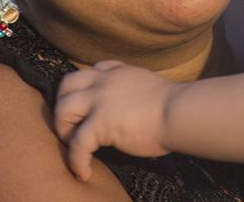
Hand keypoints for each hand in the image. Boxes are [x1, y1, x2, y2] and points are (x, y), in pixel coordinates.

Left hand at [54, 60, 177, 180]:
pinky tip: (83, 173)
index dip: (85, 88)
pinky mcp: (100, 123)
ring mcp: (100, 100)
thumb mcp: (149, 85)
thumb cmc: (175, 105)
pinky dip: (76, 161)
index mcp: (119, 72)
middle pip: (67, 84)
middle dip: (64, 105)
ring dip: (64, 130)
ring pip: (63, 109)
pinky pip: (77, 144)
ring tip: (75, 148)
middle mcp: (105, 81)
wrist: (181, 112)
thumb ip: (134, 90)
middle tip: (73, 127)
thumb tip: (133, 106)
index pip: (92, 71)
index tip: (88, 105)